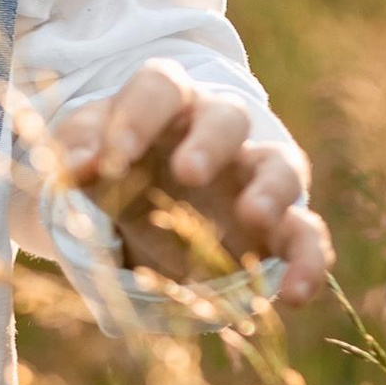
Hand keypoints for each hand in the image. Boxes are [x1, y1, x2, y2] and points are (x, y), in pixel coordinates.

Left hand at [41, 68, 333, 311]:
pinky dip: (307, 262)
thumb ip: (79, 150)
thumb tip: (78, 168)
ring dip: (272, 190)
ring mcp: (255, 175)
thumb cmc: (120, 162)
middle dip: (211, 142)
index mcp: (169, 102)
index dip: (138, 117)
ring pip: (282, 166)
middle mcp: (220, 130)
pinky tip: (292, 296)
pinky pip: (306, 235)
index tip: (112, 159)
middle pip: (228, 117)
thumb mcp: (88, 150)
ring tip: (253, 216)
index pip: (161, 88)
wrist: (150, 200)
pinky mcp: (280, 224)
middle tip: (188, 173)